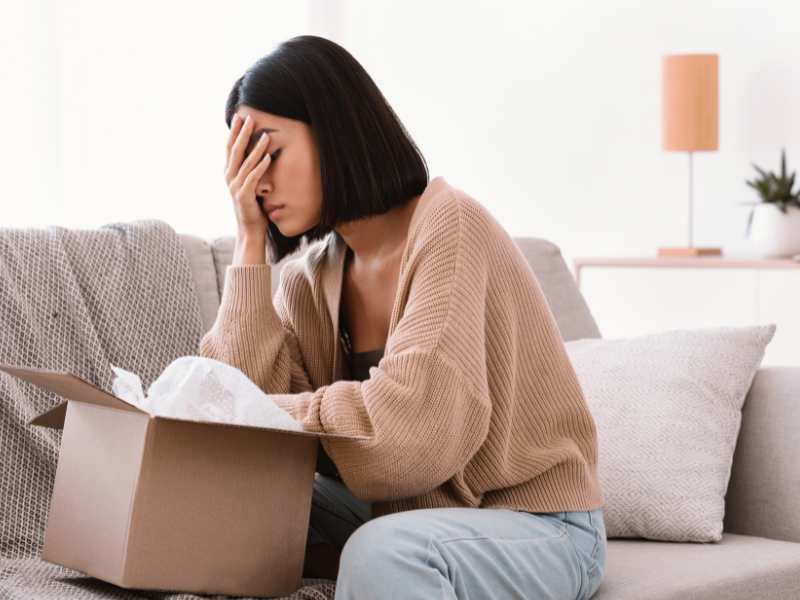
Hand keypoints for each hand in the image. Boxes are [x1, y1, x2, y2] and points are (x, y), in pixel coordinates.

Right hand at [224, 113, 272, 237]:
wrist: (249, 229)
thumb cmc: (252, 206)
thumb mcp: (248, 184)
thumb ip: (249, 170)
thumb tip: (256, 152)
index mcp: (229, 173)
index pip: (230, 147)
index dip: (234, 131)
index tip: (240, 116)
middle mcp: (229, 178)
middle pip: (235, 151)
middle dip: (243, 133)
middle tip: (250, 117)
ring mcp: (235, 187)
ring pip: (245, 163)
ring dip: (256, 147)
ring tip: (265, 134)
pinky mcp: (244, 196)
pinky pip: (253, 178)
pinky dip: (261, 166)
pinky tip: (269, 156)